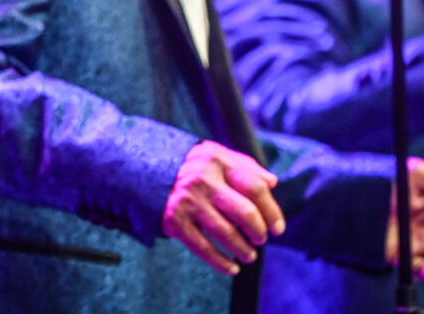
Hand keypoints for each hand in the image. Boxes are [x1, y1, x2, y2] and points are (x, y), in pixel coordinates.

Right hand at [162, 141, 284, 274]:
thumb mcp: (216, 155)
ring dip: (243, 249)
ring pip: (227, 233)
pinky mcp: (175, 220)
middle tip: (261, 239)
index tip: (278, 228)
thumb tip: (273, 182)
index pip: (255, 187)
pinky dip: (221, 262)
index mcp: (217, 160)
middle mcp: (203, 179)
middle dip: (259, 232)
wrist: (145, 169)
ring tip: (249, 255)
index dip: (272, 211)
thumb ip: (245, 166)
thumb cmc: (191, 165)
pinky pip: (204, 248)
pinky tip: (232, 268)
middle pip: (245, 212)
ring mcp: (189, 201)